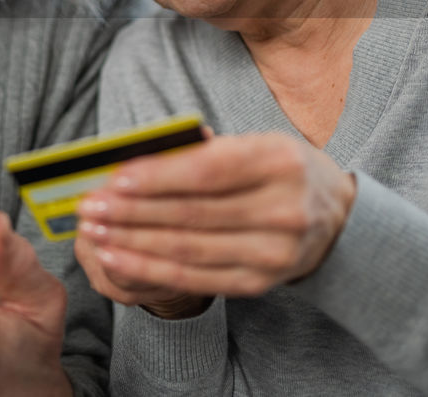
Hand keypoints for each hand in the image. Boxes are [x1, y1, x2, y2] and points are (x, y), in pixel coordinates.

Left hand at [74, 133, 355, 302]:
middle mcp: (283, 210)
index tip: (114, 178)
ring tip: (95, 232)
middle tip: (90, 207)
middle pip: (192, 214)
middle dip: (132, 212)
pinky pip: (195, 278)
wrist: (337, 219)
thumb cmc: (282, 170)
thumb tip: (136, 159)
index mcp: (279, 161)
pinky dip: (150, 269)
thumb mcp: (257, 144)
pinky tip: (119, 258)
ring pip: (188, 249)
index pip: (207, 171)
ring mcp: (274, 253)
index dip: (157, 177)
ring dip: (133, 243)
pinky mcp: (260, 283)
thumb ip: (204, 151)